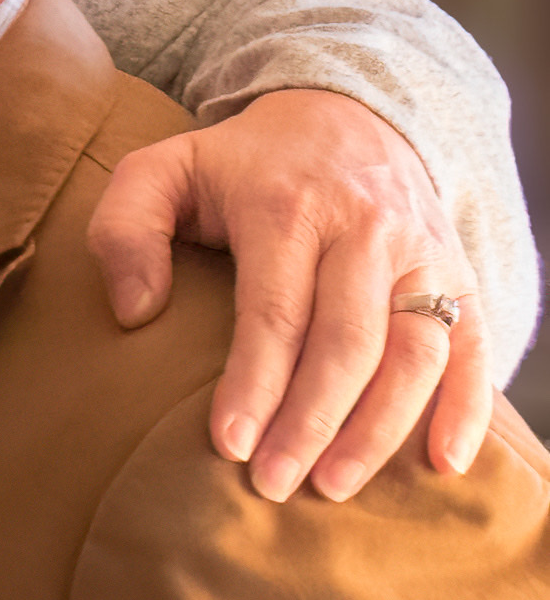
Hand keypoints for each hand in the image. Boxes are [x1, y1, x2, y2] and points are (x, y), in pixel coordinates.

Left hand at [89, 86, 496, 500]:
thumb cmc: (240, 163)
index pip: (275, 311)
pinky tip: (444, 463)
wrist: (346, 113)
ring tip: (334, 486)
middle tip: (273, 483)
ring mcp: (422, 253)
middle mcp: (367, 229)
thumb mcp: (162, 170)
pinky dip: (467, 406)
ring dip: (380, 427)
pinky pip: (476, 345)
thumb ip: (124, 230)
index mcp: (289, 206)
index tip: (228, 444)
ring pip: (416, 351)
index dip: (255, 383)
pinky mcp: (459, 274)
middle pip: (347, 341)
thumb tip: (135, 312)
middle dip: (311, 421)